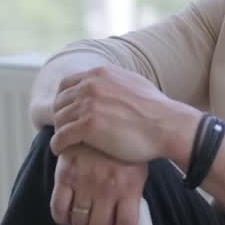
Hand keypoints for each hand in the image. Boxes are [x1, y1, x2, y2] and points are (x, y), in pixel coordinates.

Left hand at [49, 64, 196, 162]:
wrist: (167, 126)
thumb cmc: (157, 110)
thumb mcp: (134, 83)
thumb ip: (116, 82)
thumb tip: (111, 83)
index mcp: (100, 73)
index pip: (67, 84)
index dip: (64, 100)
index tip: (67, 113)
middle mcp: (91, 85)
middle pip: (60, 101)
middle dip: (60, 117)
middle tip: (64, 131)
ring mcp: (88, 104)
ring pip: (59, 119)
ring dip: (59, 131)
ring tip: (63, 143)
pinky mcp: (88, 125)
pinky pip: (62, 136)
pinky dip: (58, 144)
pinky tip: (61, 150)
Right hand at [49, 144, 147, 224]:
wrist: (102, 116)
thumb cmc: (123, 151)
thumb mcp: (136, 173)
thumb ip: (130, 200)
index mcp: (129, 187)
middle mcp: (107, 187)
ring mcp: (85, 181)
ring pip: (79, 223)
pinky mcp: (65, 174)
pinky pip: (59, 208)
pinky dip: (62, 220)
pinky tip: (68, 221)